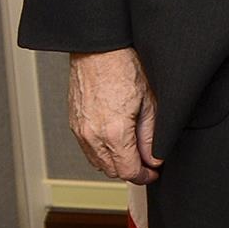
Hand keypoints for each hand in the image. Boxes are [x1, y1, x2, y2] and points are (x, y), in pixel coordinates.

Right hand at [68, 48, 160, 183]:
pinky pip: (88, 149)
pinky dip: (102, 152)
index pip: (127, 170)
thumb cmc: (125, 68)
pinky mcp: (74, 123)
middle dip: (131, 171)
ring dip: (115, 163)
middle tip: (148, 164)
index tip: (154, 173)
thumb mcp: (150, 103)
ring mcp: (80, 130)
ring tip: (134, 153)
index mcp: (114, 132)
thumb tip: (155, 158)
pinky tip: (116, 142)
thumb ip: (151, 136)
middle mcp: (92, 135)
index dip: (144, 176)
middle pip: (111, 170)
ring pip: (98, 162)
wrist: (99, 51)